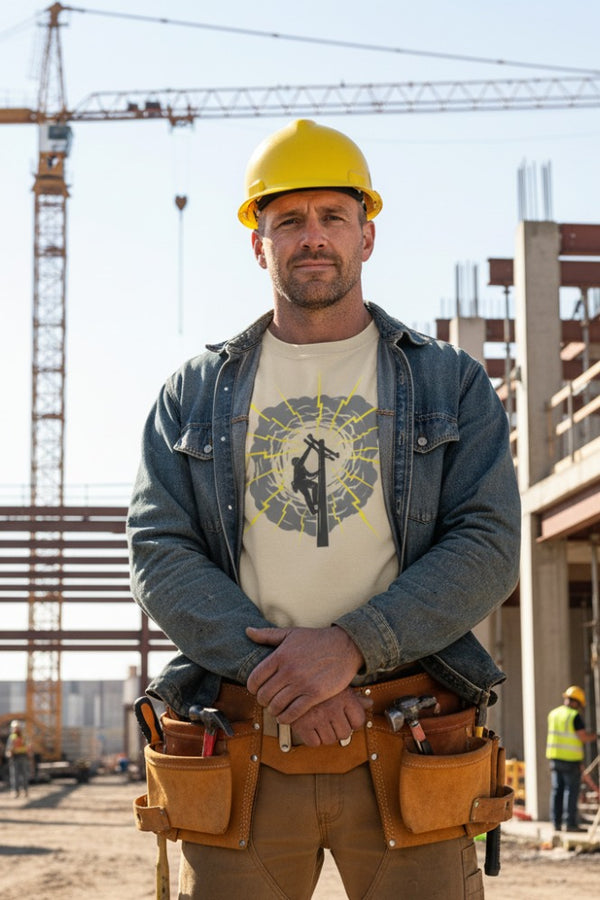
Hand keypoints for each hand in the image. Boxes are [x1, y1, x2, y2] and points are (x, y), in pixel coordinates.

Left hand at [246, 625, 363, 721]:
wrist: (345, 646)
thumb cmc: (317, 640)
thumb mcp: (291, 633)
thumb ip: (267, 635)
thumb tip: (248, 632)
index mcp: (280, 655)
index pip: (254, 679)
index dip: (252, 688)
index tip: (256, 690)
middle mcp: (289, 670)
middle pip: (264, 695)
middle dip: (263, 700)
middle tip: (267, 700)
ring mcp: (302, 683)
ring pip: (277, 705)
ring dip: (273, 710)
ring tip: (276, 708)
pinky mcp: (315, 694)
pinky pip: (293, 713)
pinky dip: (285, 718)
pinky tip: (285, 716)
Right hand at [290, 689, 371, 746]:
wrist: (292, 676)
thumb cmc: (318, 681)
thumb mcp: (338, 685)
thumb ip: (355, 697)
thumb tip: (369, 704)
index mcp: (345, 698)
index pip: (358, 722)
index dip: (352, 722)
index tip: (345, 717)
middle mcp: (333, 709)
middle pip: (344, 734)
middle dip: (338, 729)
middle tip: (330, 720)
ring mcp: (317, 717)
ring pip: (329, 740)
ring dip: (325, 734)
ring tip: (319, 722)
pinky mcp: (302, 725)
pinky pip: (313, 742)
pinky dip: (311, 737)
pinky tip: (310, 726)